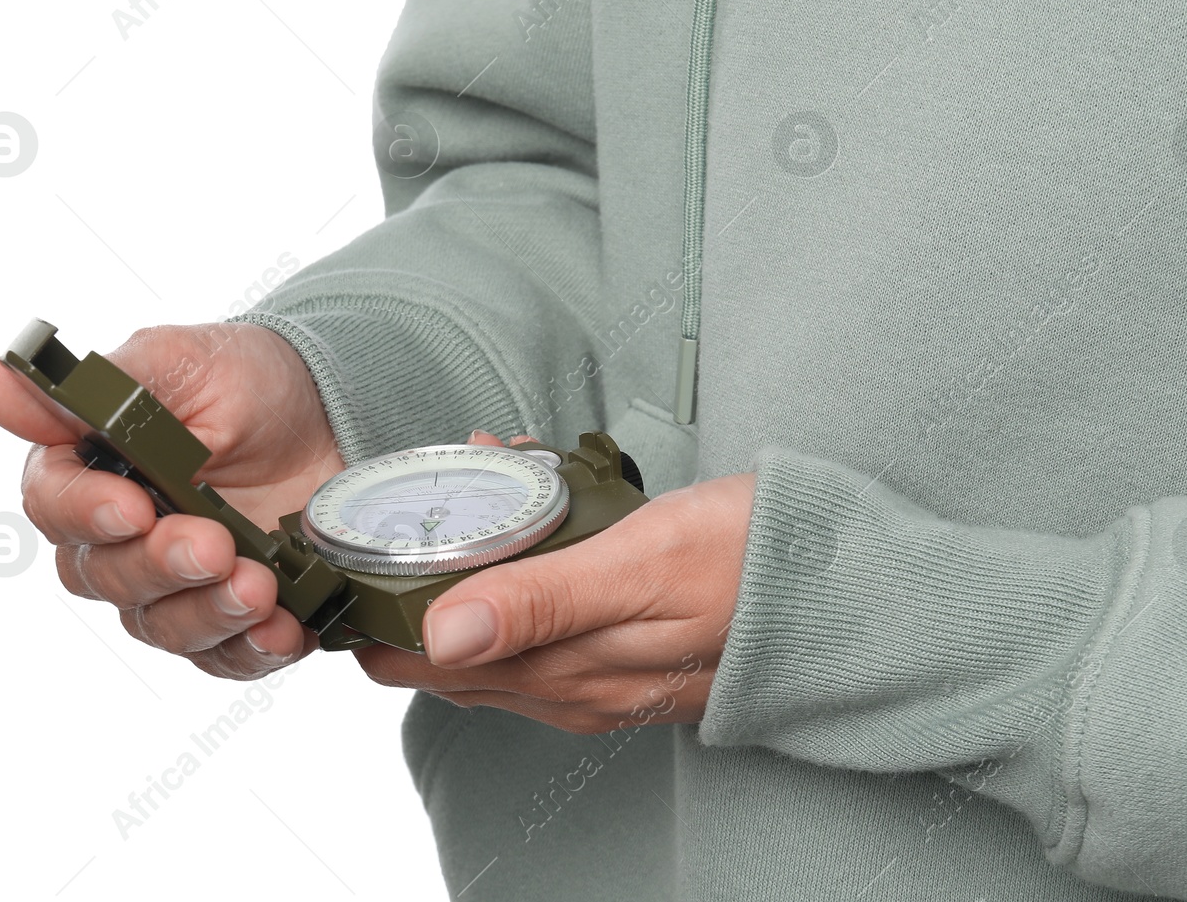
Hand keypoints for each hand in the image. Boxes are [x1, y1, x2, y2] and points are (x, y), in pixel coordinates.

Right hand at [0, 323, 341, 678]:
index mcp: (91, 469)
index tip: (132, 508)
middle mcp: (120, 537)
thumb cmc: (248, 380)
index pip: (55, 505)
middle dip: (159, 565)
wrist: (336, 414)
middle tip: (214, 545)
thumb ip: (99, 384)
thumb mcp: (181, 362)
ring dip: (206, 612)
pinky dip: (249, 650)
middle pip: (103, 576)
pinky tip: (281, 629)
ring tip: (258, 586)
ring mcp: (175, 584)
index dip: (86, 513)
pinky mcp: (231, 618)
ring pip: (159, 625)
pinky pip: (222, 657)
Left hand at [356, 431, 754, 732]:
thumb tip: (439, 633)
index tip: (342, 559)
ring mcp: (595, 681)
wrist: (843, 589)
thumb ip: (540, 600)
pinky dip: (511, 580)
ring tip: (460, 497)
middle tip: (398, 509)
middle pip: (448, 651)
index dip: (373, 617)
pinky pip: (537, 628)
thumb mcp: (639, 562)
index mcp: (563, 671)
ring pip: (491, 636)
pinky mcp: (620, 661)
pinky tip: (524, 529)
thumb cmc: (748, 562)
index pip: (425, 661)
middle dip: (411, 584)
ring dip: (462, 576)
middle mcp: (568, 690)